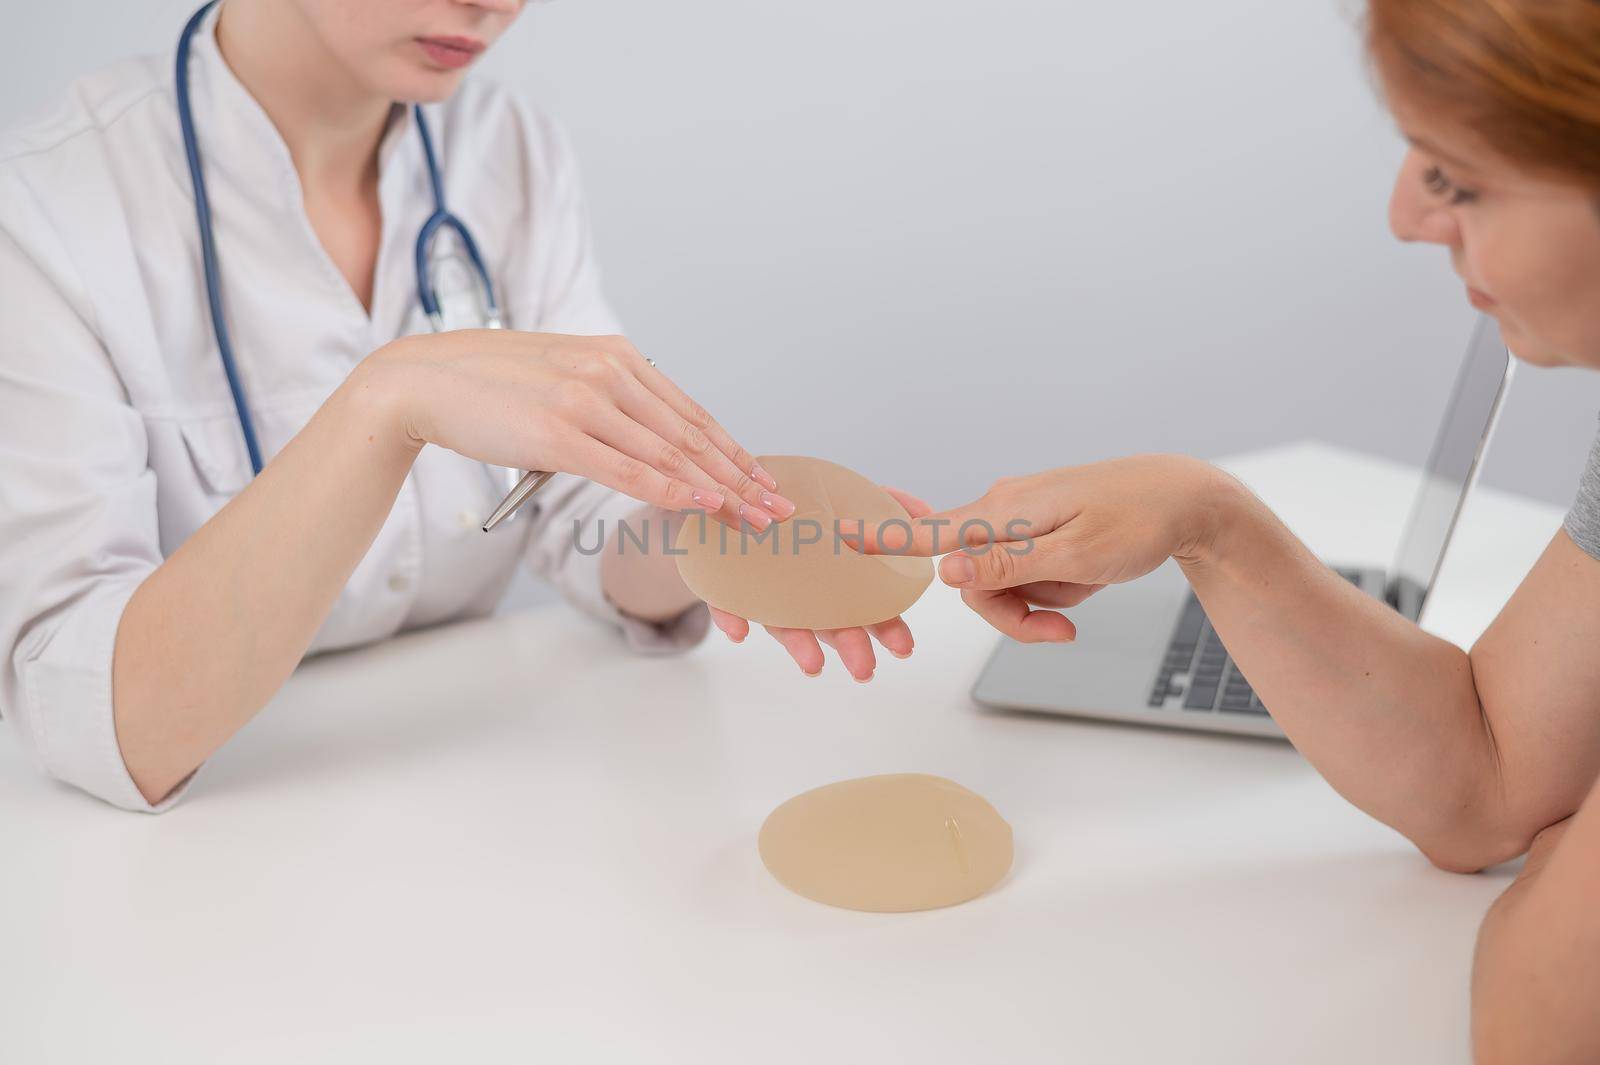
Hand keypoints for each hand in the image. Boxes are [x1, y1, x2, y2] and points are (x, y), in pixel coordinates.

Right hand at [363, 330, 794, 528]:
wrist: (424, 382)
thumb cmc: (490, 391)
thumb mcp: (562, 384)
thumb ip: (606, 403)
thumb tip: (642, 445)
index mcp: (616, 357)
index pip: (689, 412)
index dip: (732, 450)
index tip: (763, 478)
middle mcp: (610, 371)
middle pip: (691, 435)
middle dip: (741, 476)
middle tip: (778, 507)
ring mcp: (586, 400)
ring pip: (670, 455)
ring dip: (719, 491)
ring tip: (753, 519)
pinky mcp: (560, 432)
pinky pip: (629, 469)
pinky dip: (672, 491)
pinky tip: (703, 506)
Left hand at [707, 487, 927, 680]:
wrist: (744, 495)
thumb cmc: (803, 505)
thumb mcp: (851, 496)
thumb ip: (887, 505)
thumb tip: (924, 512)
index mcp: (838, 579)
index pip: (868, 609)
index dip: (887, 628)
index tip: (904, 648)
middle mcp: (805, 593)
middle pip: (830, 625)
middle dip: (850, 647)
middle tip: (864, 669)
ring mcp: (767, 594)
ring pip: (784, 625)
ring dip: (799, 645)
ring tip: (814, 665)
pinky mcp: (727, 586)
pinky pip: (727, 604)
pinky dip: (733, 617)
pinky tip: (740, 632)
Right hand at [854, 455, 1237, 641]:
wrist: (1184, 499)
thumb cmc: (1137, 522)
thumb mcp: (1076, 556)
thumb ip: (1008, 568)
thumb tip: (945, 573)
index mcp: (1005, 511)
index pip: (932, 531)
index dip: (884, 539)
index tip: (838, 535)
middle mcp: (1002, 511)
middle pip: (971, 582)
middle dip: (1011, 616)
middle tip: (1061, 632)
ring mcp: (1020, 522)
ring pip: (999, 585)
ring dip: (1036, 607)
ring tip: (1080, 605)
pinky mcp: (1037, 531)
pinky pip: (1026, 576)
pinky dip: (1052, 591)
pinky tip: (1084, 582)